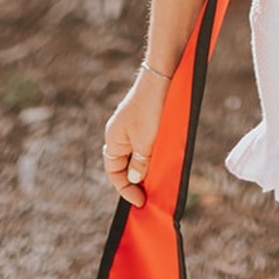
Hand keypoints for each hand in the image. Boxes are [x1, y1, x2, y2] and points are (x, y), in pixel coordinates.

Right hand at [101, 67, 169, 206]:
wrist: (162, 75)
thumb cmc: (151, 108)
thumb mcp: (145, 142)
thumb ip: (139, 162)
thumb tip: (134, 178)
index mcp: (113, 139)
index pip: (114, 172)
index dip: (125, 189)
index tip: (140, 202)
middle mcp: (119, 133)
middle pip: (124, 163)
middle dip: (135, 180)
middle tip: (150, 194)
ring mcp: (132, 125)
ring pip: (136, 153)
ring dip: (146, 166)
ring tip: (159, 179)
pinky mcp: (146, 118)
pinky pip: (146, 142)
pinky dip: (153, 153)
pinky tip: (164, 157)